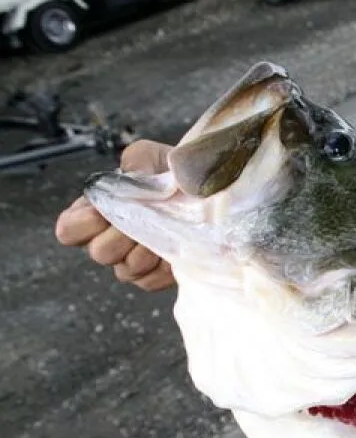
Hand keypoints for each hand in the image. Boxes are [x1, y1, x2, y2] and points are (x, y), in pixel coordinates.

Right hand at [55, 139, 175, 291]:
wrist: (205, 194)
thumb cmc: (167, 173)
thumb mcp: (149, 156)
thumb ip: (136, 162)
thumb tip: (133, 180)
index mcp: (94, 212)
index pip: (68, 231)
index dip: (82, 224)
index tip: (104, 211)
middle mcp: (107, 240)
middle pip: (99, 253)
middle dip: (123, 236)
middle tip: (145, 220)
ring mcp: (130, 262)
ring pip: (125, 270)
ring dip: (146, 251)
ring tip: (166, 231)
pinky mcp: (153, 277)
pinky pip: (149, 281)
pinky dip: (163, 267)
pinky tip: (176, 248)